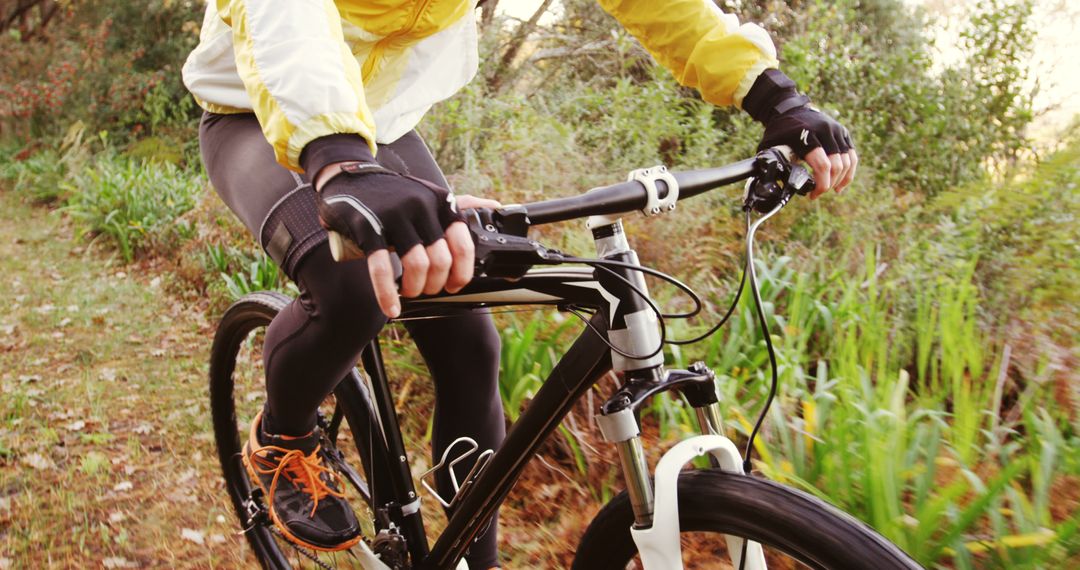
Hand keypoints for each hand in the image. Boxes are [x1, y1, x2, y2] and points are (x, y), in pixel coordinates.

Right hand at [315, 163, 491, 317]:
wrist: (349, 178)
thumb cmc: (394, 194)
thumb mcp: (430, 194)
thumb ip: (461, 203)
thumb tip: (497, 206)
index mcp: (440, 202)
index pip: (463, 244)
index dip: (462, 272)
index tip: (455, 285)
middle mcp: (421, 206)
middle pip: (440, 260)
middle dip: (436, 284)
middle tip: (427, 290)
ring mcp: (395, 216)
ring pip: (417, 264)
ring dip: (416, 288)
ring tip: (410, 292)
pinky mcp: (368, 227)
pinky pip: (382, 267)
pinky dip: (387, 293)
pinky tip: (391, 307)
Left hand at [744, 69, 857, 198]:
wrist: (790, 108)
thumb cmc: (779, 131)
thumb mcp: (771, 146)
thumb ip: (773, 164)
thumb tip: (769, 185)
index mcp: (806, 135)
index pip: (822, 165)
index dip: (821, 184)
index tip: (813, 195)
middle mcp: (825, 131)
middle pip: (836, 165)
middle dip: (829, 184)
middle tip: (819, 193)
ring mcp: (836, 130)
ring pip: (847, 161)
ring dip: (840, 180)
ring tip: (831, 190)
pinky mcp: (843, 132)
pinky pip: (851, 155)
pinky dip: (849, 171)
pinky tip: (841, 183)